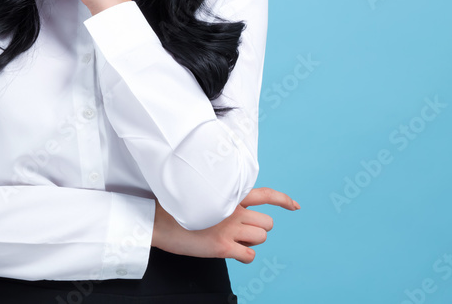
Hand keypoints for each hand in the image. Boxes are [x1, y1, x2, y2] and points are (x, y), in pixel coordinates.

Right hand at [152, 187, 299, 263]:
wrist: (157, 220)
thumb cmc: (174, 209)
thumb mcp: (201, 195)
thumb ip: (221, 198)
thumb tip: (233, 208)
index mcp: (228, 195)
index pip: (264, 194)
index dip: (282, 200)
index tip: (294, 206)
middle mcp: (233, 210)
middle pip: (267, 223)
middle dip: (257, 229)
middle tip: (239, 231)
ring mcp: (229, 228)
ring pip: (261, 238)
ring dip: (250, 242)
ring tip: (231, 240)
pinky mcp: (223, 246)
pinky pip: (249, 256)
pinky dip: (243, 256)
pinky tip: (230, 251)